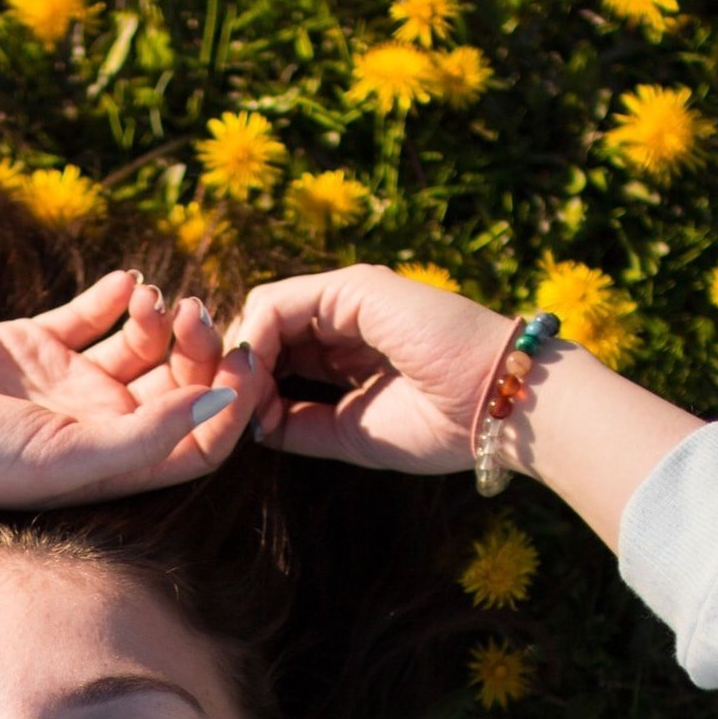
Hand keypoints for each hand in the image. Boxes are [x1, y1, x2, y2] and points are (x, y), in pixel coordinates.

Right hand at [0, 270, 258, 511]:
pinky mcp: (31, 342)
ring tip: (150, 297)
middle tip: (195, 312)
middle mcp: (97, 425)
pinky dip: (115, 294)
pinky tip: (124, 281)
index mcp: (114, 464)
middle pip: (178, 384)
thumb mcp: (66, 456)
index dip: (231, 404)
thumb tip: (224, 405)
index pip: (199, 441)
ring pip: (141, 344)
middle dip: (199, 348)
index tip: (243, 359)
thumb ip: (147, 433)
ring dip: (159, 317)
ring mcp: (65, 382)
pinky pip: (91, 313)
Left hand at [218, 263, 522, 474]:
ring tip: (235, 402)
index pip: (278, 353)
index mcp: (350, 346)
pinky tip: (255, 382)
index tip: (238, 427)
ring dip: (238, 360)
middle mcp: (345, 313)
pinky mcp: (350, 287)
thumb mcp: (351, 431)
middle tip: (220, 412)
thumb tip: (251, 423)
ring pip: (262, 315)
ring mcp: (347, 295)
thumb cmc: (442, 425)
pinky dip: (253, 343)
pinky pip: (275, 305)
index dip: (251, 387)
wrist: (498, 406)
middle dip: (235, 371)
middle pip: (263, 330)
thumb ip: (301, 422)